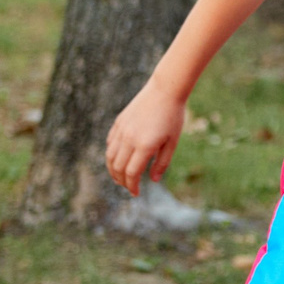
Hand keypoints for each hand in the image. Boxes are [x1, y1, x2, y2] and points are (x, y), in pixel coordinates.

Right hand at [105, 82, 185, 196]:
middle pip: (117, 167)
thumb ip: (162, 163)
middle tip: (128, 187)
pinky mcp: (119, 122)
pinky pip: (110, 143)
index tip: (136, 193)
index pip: (131, 173)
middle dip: (121, 181)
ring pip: (110, 156)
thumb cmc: (173, 116)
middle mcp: (129, 139)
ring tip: (119, 177)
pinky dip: (111, 154)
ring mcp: (122, 129)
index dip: (132, 186)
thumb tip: (154, 180)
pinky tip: (117, 159)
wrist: (165, 89)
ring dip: (113, 170)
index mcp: (144, 146)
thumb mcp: (172, 142)